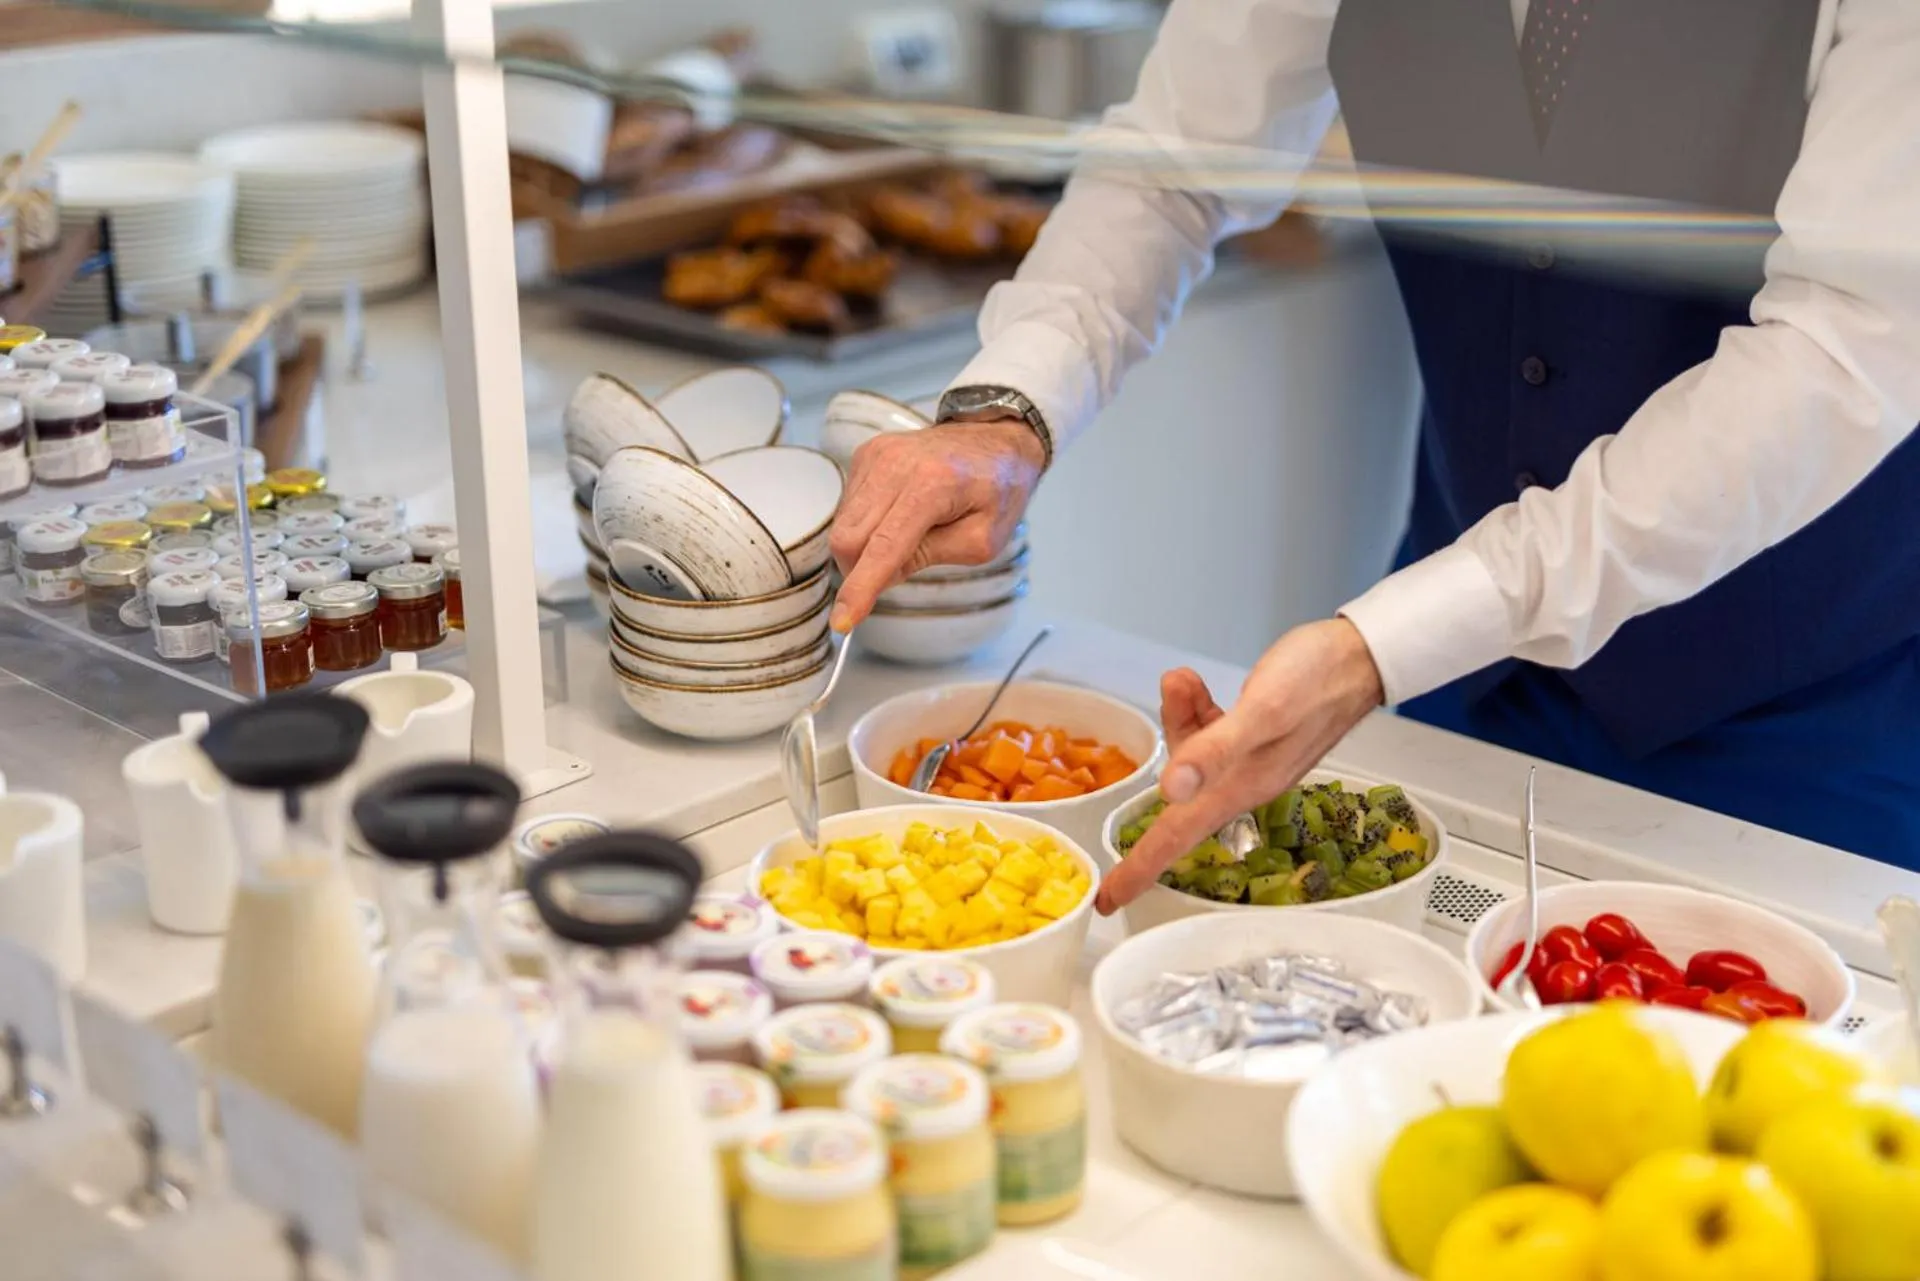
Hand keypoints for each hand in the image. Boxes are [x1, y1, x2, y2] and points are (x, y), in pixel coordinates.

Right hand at [828, 418, 1043, 631]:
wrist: (995, 438)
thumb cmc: (998, 489)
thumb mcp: (980, 540)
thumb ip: (929, 558)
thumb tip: (880, 574)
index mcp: (932, 486)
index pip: (883, 547)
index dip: (860, 588)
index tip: (843, 621)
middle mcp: (896, 465)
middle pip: (848, 539)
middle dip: (860, 571)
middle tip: (899, 569)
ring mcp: (877, 455)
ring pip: (843, 525)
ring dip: (864, 547)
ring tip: (908, 535)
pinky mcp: (867, 454)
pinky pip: (849, 506)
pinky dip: (866, 525)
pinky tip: (896, 517)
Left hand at [1096, 619, 1386, 913]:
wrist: (1359, 658)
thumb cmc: (1317, 681)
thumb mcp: (1264, 711)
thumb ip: (1216, 750)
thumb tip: (1172, 789)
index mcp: (1241, 788)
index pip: (1178, 839)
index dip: (1140, 871)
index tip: (1108, 900)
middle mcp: (1242, 784)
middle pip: (1177, 793)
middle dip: (1165, 762)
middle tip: (1175, 699)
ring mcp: (1247, 763)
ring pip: (1189, 756)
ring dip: (1180, 717)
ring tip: (1188, 679)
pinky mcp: (1251, 739)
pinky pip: (1207, 736)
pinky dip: (1195, 709)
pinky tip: (1195, 683)